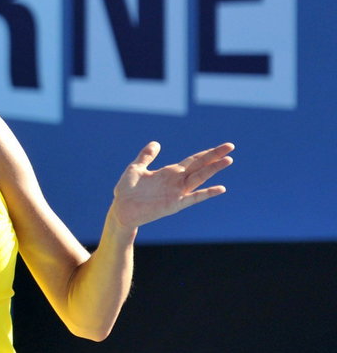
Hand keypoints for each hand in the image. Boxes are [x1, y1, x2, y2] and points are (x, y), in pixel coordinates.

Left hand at [109, 142, 233, 230]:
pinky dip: (206, 193)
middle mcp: (176, 181)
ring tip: (228, 160)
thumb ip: (147, 156)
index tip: (223, 146)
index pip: (193, 160)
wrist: (121, 209)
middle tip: (231, 146)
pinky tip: (220, 188)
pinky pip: (193, 198)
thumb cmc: (127, 190)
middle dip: (214, 156)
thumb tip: (157, 143)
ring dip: (213, 169)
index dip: (207, 153)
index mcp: (169, 172)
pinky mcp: (174, 204)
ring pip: (199, 178)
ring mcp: (177, 193)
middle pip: (200, 166)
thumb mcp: (136, 168)